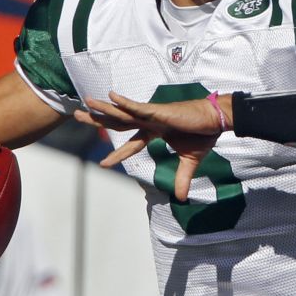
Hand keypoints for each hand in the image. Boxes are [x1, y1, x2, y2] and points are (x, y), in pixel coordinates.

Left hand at [74, 93, 223, 200]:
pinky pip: (138, 108)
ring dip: (104, 109)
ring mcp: (153, 115)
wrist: (216, 122)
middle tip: (78, 114)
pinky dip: (125, 103)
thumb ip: (182, 177)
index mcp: (155, 131)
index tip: (102, 164)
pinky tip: (112, 97)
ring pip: (123, 113)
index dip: (117, 154)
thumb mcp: (190, 161)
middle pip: (118, 122)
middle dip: (98, 119)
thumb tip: (181, 198)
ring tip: (86, 102)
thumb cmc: (204, 135)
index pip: (131, 144)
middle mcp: (149, 121)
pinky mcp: (159, 111)